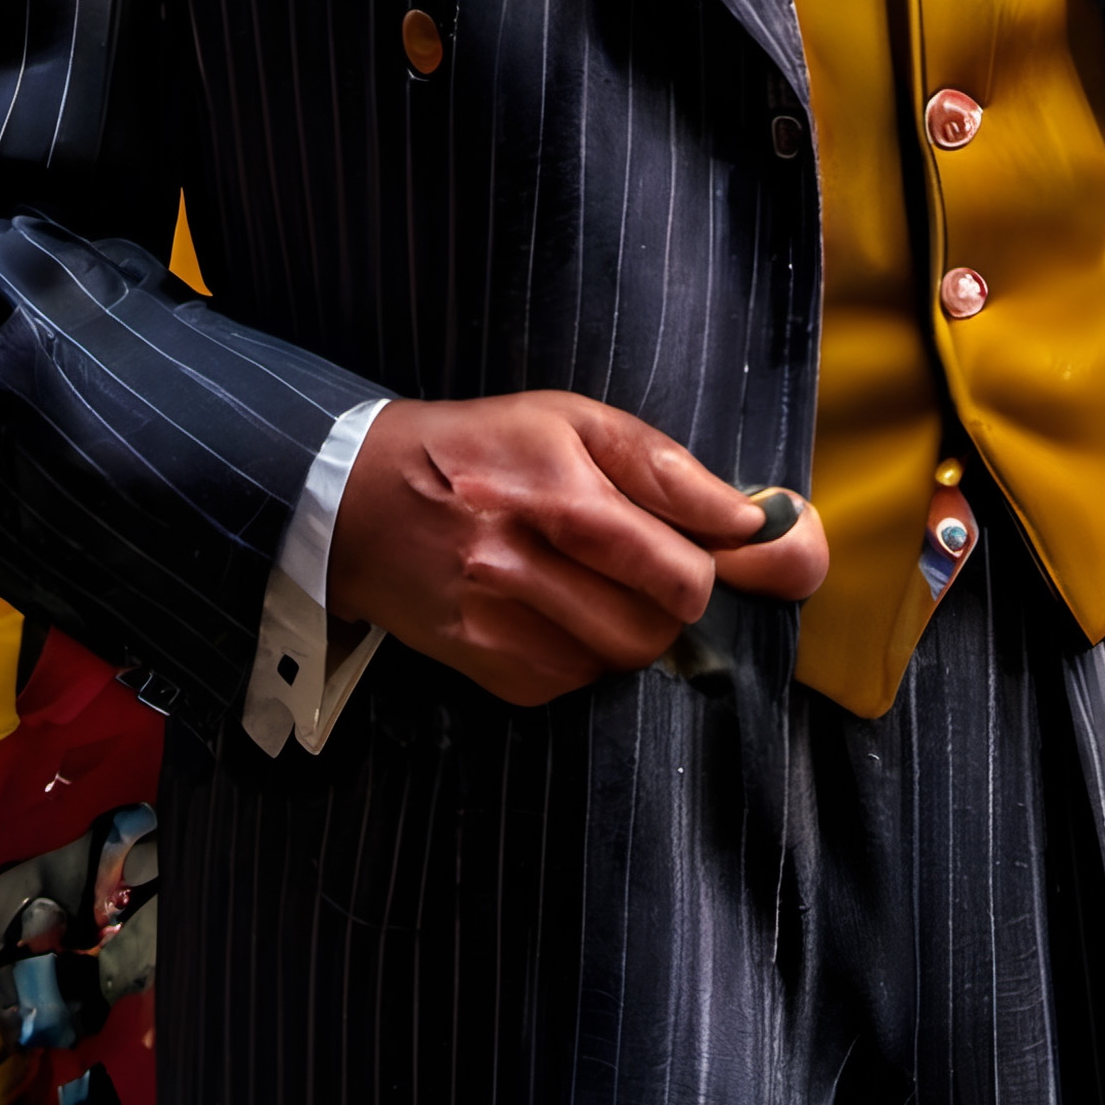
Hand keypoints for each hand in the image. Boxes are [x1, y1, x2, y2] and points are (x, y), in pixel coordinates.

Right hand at [328, 392, 833, 705]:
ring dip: (629, 630)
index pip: (678, 571)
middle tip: (648, 568)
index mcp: (556, 494)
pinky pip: (570, 683)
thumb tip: (747, 520)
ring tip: (598, 584)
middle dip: (672, 603)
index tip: (713, 554)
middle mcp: (516, 564)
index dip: (713, 570)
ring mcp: (492, 624)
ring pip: (616, 663)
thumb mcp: (574, 422)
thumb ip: (666, 470)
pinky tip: (556, 610)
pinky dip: (583, 655)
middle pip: (655, 629)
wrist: (356, 498)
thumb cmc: (480, 449)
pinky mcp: (478, 665)